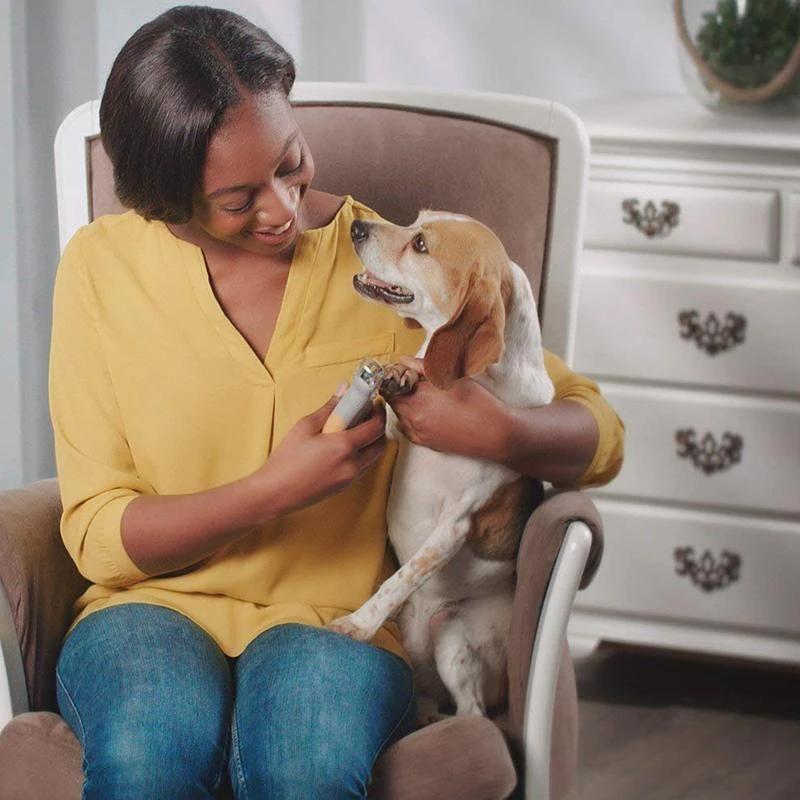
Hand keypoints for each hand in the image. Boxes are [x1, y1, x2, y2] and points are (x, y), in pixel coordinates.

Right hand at [257, 390, 386, 515]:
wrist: (276, 492)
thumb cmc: (287, 459)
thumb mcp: (305, 426)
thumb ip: (329, 408)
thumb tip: (344, 390)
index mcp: (344, 446)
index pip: (376, 427)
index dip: (380, 413)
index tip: (376, 404)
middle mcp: (352, 464)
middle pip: (381, 444)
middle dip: (379, 427)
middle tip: (367, 415)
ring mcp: (350, 477)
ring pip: (374, 457)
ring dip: (372, 442)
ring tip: (355, 429)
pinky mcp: (345, 486)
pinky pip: (363, 467)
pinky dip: (363, 454)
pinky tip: (345, 446)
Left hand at [385, 356, 511, 459]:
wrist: (494, 433)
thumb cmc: (478, 403)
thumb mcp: (452, 377)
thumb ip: (423, 367)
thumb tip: (403, 361)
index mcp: (418, 398)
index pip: (391, 385)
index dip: (397, 376)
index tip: (406, 372)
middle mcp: (414, 417)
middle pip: (393, 400)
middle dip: (400, 390)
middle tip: (416, 383)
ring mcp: (418, 432)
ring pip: (400, 415)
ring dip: (405, 405)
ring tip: (424, 398)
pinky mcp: (425, 443)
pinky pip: (407, 429)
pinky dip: (410, 420)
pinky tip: (426, 414)